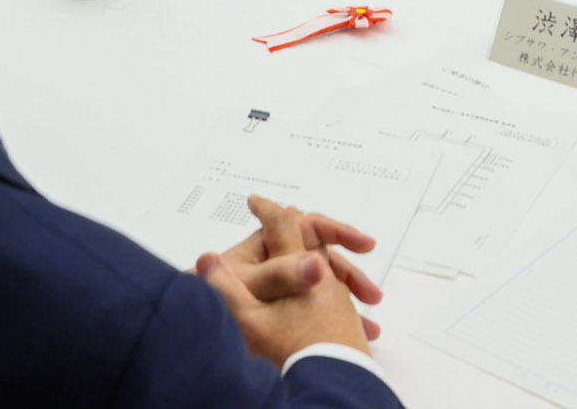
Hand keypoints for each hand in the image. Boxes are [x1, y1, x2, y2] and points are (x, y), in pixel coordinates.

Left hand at [194, 195, 376, 362]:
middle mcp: (267, 263)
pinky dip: (334, 316)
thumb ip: (279, 269)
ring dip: (346, 299)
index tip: (365, 244)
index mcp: (261, 249)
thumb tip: (299, 244)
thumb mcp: (257, 293)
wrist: (204, 350)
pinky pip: (312, 305)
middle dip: (347, 274)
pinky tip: (352, 333)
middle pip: (316, 256)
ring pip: (317, 284)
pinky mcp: (276, 311)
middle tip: (372, 295)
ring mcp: (273, 288)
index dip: (336, 231)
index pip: (303, 226)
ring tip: (371, 325)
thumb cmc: (226, 316)